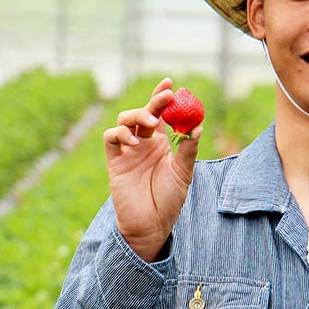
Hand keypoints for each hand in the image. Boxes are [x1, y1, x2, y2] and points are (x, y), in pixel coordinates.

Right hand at [103, 78, 201, 260]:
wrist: (151, 224)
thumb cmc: (169, 199)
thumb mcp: (184, 173)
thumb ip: (188, 150)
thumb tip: (198, 126)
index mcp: (161, 143)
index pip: (161, 113)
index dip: (163, 97)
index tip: (172, 84)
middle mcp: (144, 143)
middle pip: (145, 113)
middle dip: (154, 101)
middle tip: (167, 96)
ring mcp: (128, 150)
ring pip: (125, 120)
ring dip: (138, 115)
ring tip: (152, 124)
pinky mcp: (115, 161)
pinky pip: (111, 138)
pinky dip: (120, 133)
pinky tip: (134, 140)